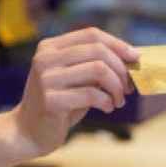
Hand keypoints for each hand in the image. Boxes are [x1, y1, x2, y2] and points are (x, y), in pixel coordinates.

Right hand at [12, 28, 139, 154]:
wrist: (29, 132)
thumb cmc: (61, 104)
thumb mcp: (77, 79)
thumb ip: (95, 65)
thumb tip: (133, 57)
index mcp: (50, 47)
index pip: (91, 34)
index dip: (118, 44)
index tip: (136, 57)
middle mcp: (45, 58)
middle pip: (98, 50)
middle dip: (121, 69)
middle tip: (128, 87)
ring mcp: (46, 78)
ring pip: (98, 70)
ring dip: (116, 87)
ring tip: (118, 101)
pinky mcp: (51, 100)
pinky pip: (92, 94)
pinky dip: (107, 101)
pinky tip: (107, 108)